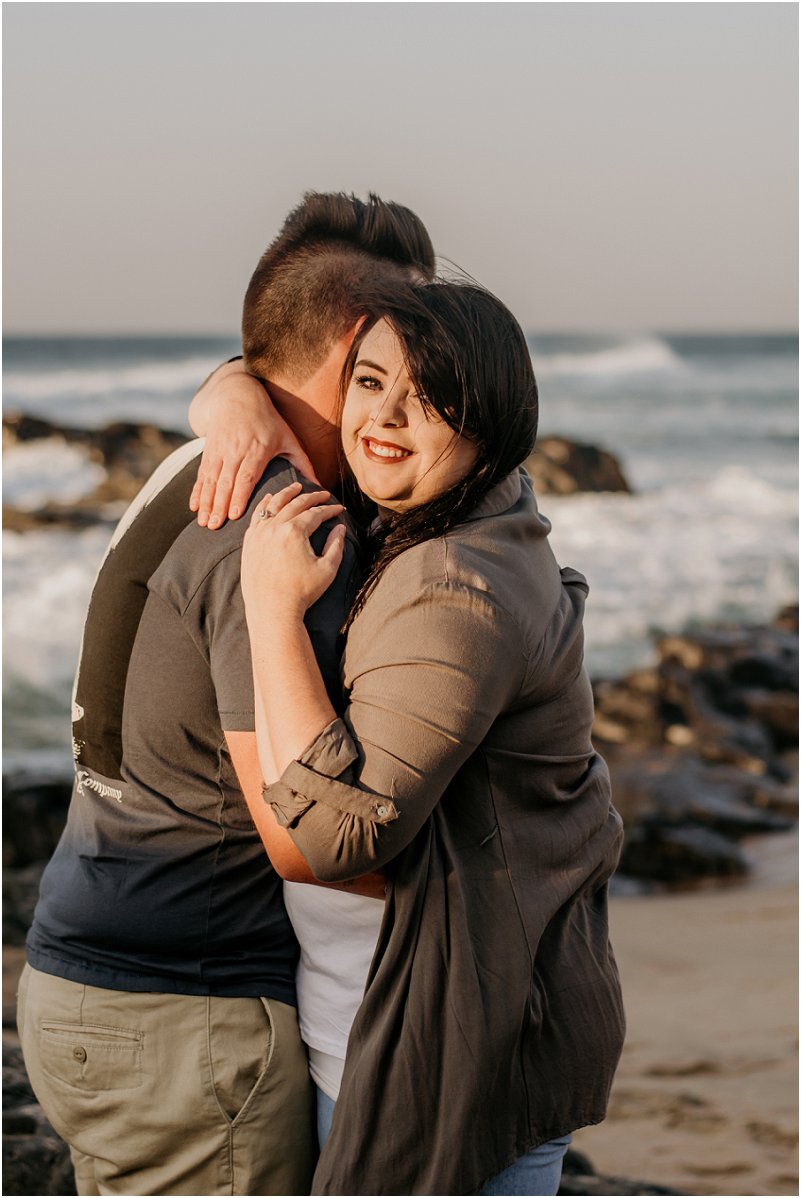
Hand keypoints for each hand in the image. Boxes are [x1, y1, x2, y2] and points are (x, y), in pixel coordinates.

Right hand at [188, 362, 317, 528]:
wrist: (237, 397)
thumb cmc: (268, 422)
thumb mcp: (288, 438)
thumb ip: (302, 463)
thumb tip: (320, 488)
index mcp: (257, 449)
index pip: (246, 475)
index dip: (239, 495)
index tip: (235, 514)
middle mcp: (236, 451)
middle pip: (226, 482)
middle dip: (219, 505)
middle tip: (215, 527)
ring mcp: (220, 451)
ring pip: (211, 480)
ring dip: (206, 502)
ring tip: (204, 522)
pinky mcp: (209, 452)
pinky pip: (202, 474)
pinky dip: (197, 491)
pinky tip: (194, 507)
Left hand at [241, 483, 345, 622]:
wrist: (272, 610)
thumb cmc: (301, 593)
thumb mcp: (327, 570)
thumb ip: (336, 545)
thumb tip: (340, 528)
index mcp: (295, 531)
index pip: (315, 513)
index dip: (330, 510)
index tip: (339, 509)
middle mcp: (275, 527)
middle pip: (296, 504)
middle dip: (312, 497)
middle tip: (323, 494)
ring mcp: (259, 533)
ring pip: (274, 504)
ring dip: (287, 493)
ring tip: (297, 486)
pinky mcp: (249, 542)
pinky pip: (257, 516)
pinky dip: (265, 504)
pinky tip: (270, 498)